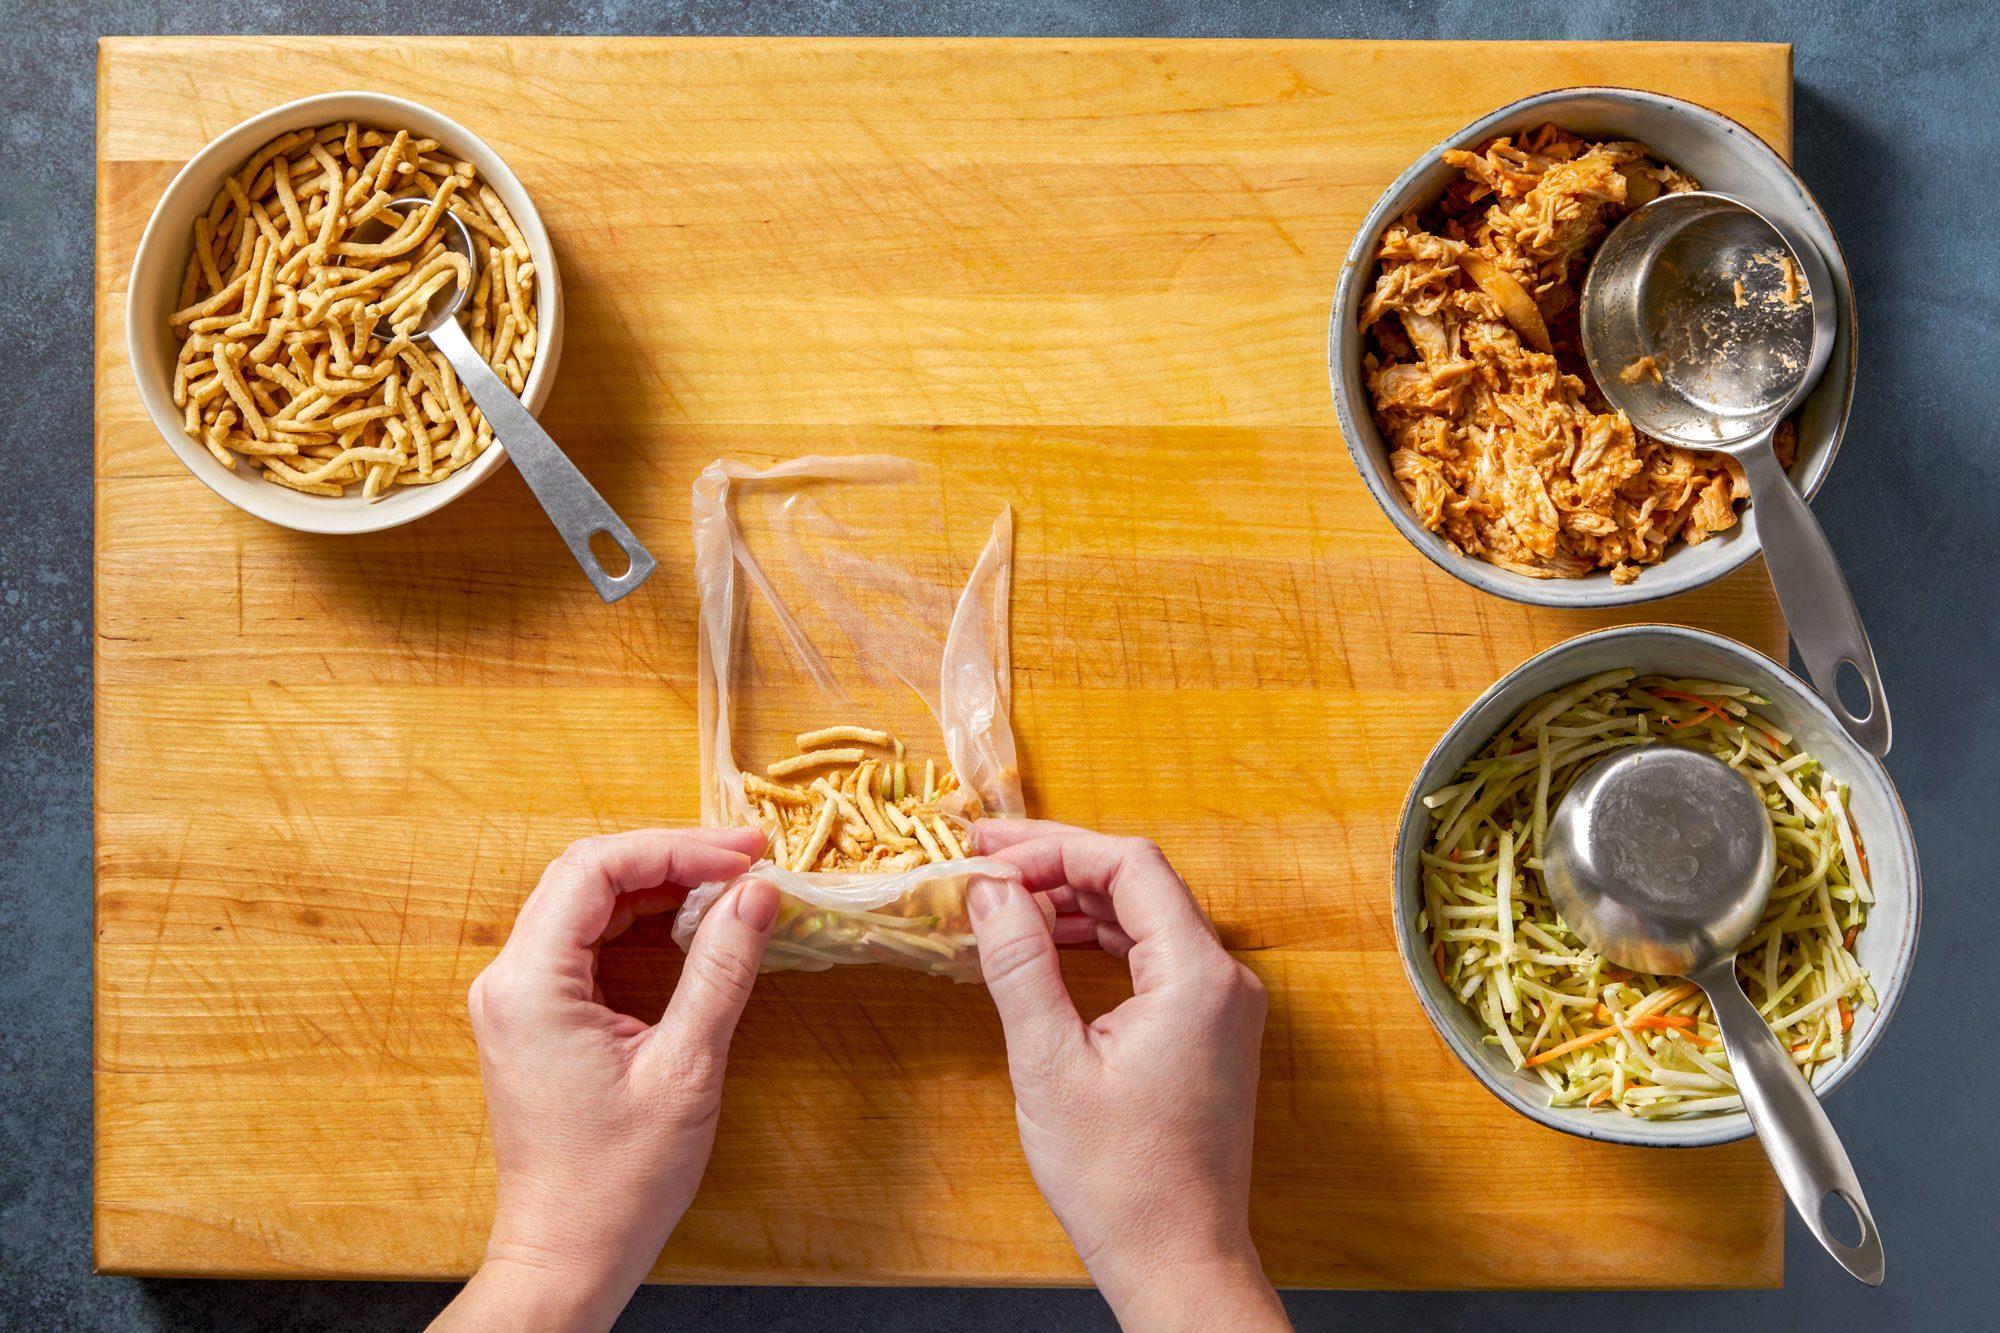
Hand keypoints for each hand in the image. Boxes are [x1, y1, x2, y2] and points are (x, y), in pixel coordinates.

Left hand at [431, 829, 779, 1332]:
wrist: (568, 1255)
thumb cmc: (618, 1181)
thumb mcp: (684, 1069)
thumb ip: (720, 970)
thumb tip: (757, 895)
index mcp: (529, 985)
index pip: (597, 869)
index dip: (677, 849)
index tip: (746, 856)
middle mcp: (508, 980)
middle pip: (586, 873)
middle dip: (670, 856)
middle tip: (747, 858)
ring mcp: (516, 998)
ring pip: (584, 901)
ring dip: (657, 883)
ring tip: (730, 882)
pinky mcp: (534, 1016)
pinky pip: (583, 939)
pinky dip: (639, 919)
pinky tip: (692, 922)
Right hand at [967, 820, 1285, 1331]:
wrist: (1178, 1261)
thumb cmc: (1122, 1181)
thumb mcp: (1049, 1065)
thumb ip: (1019, 964)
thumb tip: (990, 889)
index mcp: (1197, 977)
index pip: (1129, 865)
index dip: (1054, 848)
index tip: (989, 854)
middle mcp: (1224, 980)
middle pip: (1140, 883)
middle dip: (1059, 866)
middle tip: (984, 860)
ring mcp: (1222, 1006)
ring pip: (1146, 919)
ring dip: (1076, 904)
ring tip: (1003, 902)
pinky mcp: (1209, 1032)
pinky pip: (1155, 959)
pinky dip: (1100, 944)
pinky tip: (1048, 948)